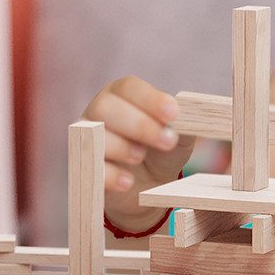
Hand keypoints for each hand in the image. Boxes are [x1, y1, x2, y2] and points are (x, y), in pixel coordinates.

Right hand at [82, 76, 195, 224]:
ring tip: (141, 157)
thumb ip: (185, 124)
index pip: (129, 87)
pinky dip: (109, 174)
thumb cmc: (162, 151)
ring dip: (122, 146)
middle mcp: (100, 111)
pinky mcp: (84, 166)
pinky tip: (128, 181)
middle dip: (139, 124)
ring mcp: (87, 138)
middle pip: (106, 107)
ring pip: (93, 134)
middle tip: (167, 141)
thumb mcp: (180, 137)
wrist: (149, 188)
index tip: (174, 114)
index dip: (150, 99)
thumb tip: (191, 117)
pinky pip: (88, 167)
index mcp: (123, 95)